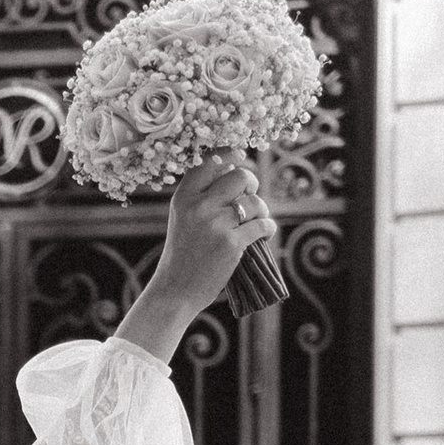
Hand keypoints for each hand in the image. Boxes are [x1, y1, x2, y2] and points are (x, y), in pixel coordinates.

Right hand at [118, 159, 278, 359]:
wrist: (175, 290)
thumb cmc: (183, 253)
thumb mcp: (183, 218)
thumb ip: (202, 195)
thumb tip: (235, 169)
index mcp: (183, 197)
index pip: (210, 161)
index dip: (229, 154)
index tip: (240, 157)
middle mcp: (199, 206)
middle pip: (240, 177)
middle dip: (251, 184)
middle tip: (250, 196)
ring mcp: (215, 225)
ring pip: (254, 202)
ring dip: (261, 210)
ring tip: (256, 220)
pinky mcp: (231, 244)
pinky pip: (262, 224)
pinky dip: (268, 228)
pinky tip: (264, 233)